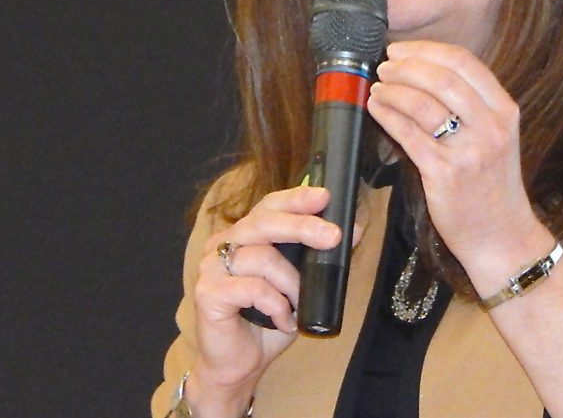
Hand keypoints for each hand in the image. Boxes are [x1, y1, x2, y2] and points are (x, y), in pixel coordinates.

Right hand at [186, 186, 358, 409]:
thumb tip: (354, 229)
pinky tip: (282, 320)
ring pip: (262, 257)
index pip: (269, 206)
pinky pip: (252, 288)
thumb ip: (320, 258)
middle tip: (333, 237)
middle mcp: (224, 244)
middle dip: (303, 227)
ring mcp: (212, 267)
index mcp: (245, 236)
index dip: (296, 199)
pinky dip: (275, 305)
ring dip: (291, 283)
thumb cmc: (268, 322)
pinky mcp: (208, 292)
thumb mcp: (302, 286)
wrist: (239, 365)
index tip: (324, 197)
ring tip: (298, 304)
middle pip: (264, 222)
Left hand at [366, 41, 549, 281]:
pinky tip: (376, 108)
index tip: (402, 50)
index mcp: (505, 110)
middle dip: (406, 66)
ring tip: (377, 87)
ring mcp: (469, 150)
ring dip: (393, 89)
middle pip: (443, 77)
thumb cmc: (492, 186)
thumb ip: (472, 105)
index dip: (427, 50)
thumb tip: (425, 71)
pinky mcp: (445, 173)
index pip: (465, 62)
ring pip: (423, 104)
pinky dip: (388, 115)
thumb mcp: (496, 137)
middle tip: (385, 66)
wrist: (502, 236)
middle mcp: (491, 126)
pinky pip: (409, 134)